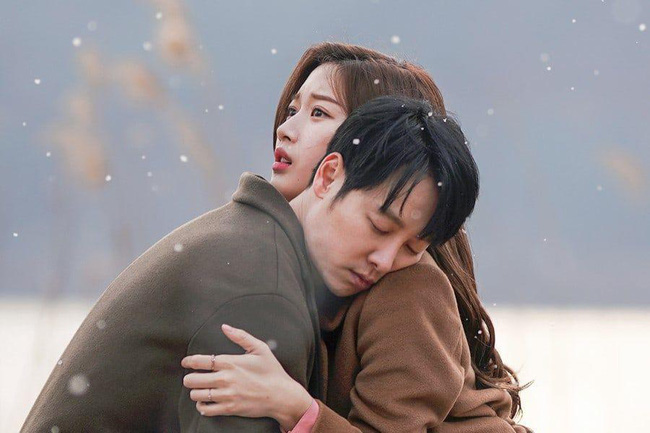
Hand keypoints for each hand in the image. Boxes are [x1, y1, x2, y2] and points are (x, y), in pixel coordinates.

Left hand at [181, 324, 312, 430]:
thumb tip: (225, 326)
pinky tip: (206, 401)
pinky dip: (202, 406)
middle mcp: (225, 379)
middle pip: (192, 379)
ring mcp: (226, 395)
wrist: (281, 395)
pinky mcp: (229, 408)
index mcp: (230, 362)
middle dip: (189, 378)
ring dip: (196, 392)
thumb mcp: (260, 348)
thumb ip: (240, 336)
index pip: (199, 361)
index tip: (186, 362)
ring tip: (201, 389)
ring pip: (196, 395)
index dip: (188, 361)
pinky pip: (205, 410)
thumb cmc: (271, 371)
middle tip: (193, 378)